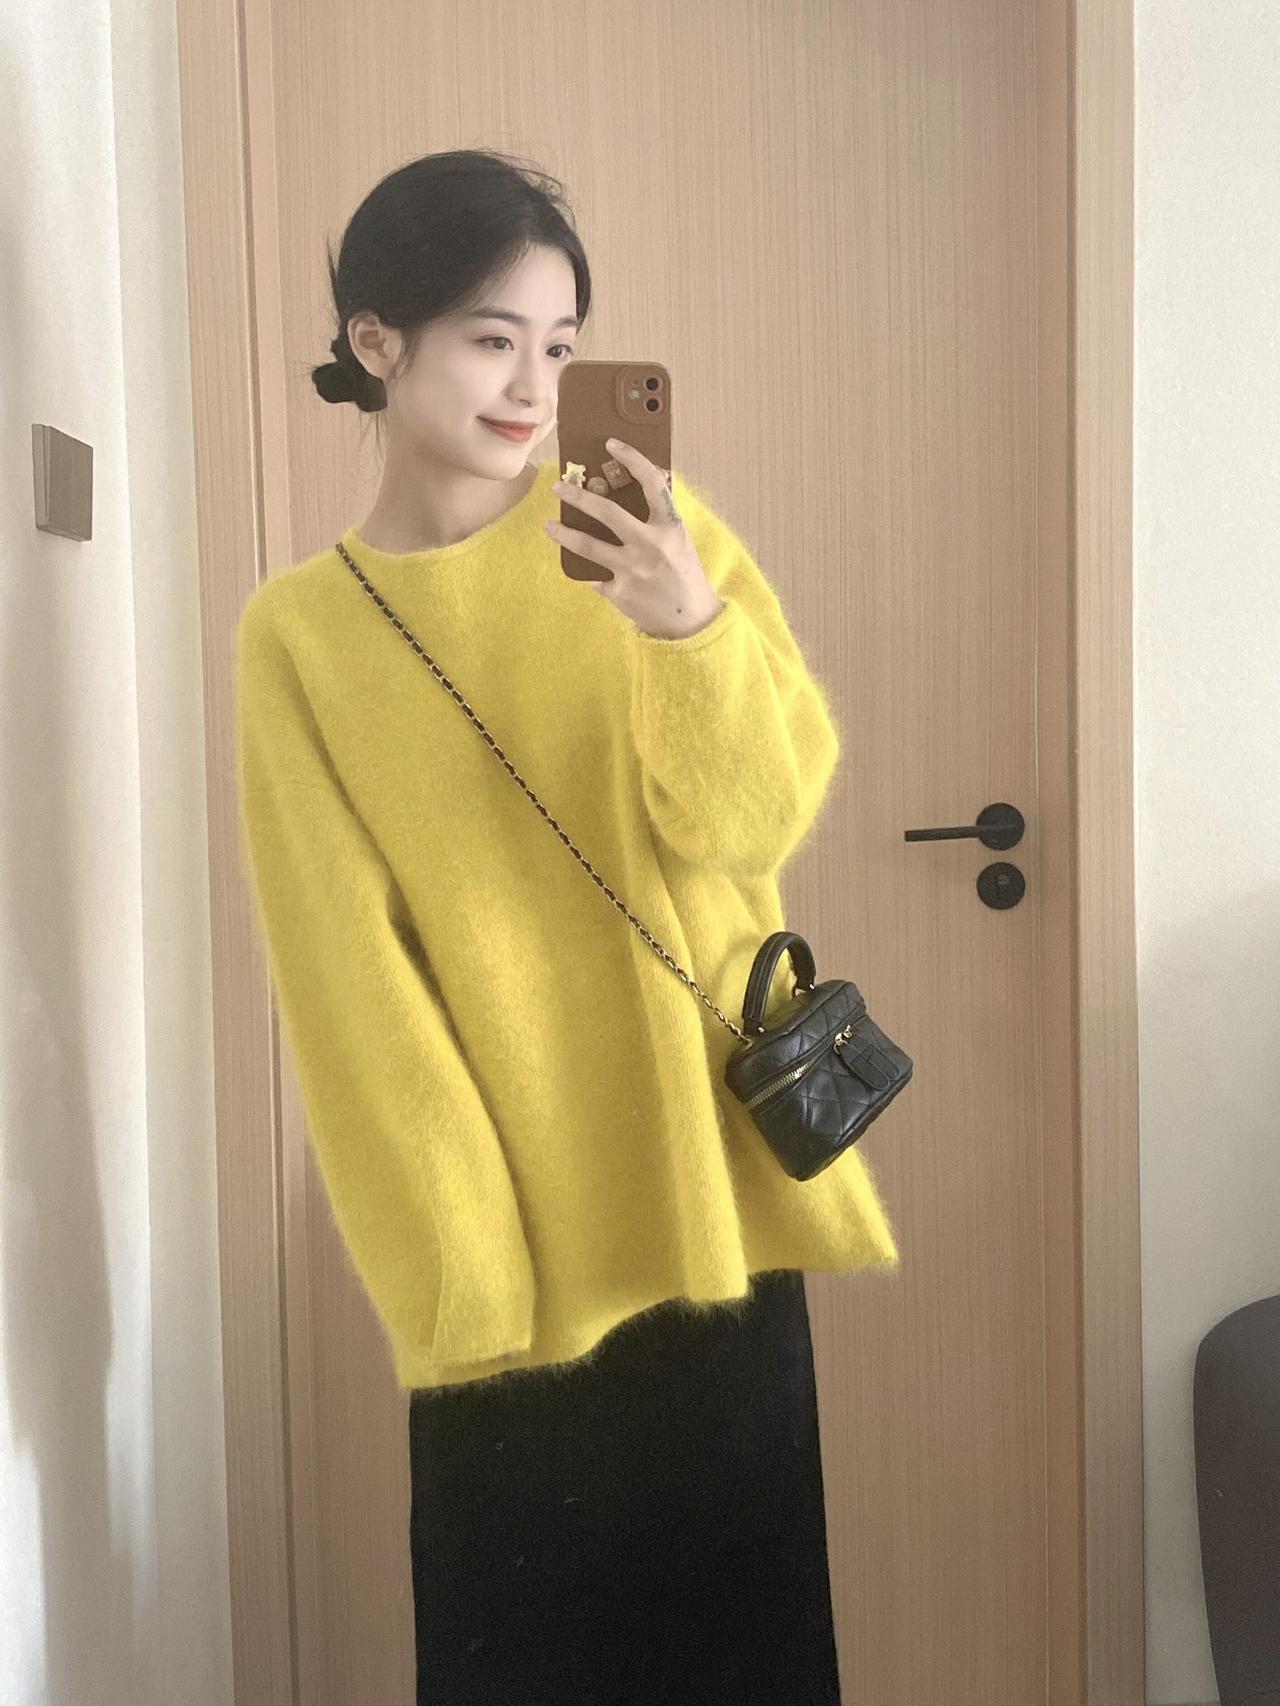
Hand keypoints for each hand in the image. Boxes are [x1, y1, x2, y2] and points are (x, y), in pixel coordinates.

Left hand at [545, 439, 724, 639]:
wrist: (690, 621)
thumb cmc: (684, 575)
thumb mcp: (679, 540)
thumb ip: (658, 518)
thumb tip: (629, 489)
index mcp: (670, 527)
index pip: (651, 482)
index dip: (632, 459)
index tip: (611, 445)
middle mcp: (650, 545)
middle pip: (606, 512)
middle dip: (578, 496)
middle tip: (559, 487)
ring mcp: (632, 570)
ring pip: (587, 545)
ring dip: (563, 533)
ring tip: (550, 525)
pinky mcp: (619, 592)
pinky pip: (595, 575)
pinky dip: (591, 571)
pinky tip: (587, 570)